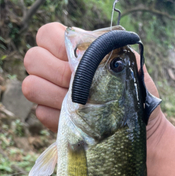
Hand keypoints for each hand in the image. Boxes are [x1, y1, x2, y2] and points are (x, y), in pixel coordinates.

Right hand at [22, 22, 165, 150]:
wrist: (143, 140)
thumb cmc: (138, 103)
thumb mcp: (134, 72)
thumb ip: (115, 52)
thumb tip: (95, 44)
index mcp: (77, 53)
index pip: (47, 35)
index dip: (58, 44)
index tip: (79, 59)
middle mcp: (60, 72)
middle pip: (32, 59)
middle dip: (55, 71)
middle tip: (77, 84)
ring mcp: (53, 97)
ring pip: (31, 86)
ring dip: (54, 94)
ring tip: (80, 104)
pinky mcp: (54, 121)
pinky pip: (41, 113)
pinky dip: (58, 117)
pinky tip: (79, 122)